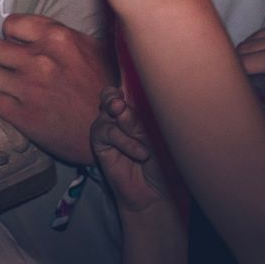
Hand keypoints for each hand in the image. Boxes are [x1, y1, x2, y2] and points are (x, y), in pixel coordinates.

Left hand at [0, 10, 114, 165]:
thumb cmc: (107, 87)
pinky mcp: (23, 114)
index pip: (15, 23)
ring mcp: (28, 87)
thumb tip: (27, 28)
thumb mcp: (92, 48)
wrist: (114, 130)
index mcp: (57, 37)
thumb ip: (60, 35)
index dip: (5, 29)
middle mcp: (38, 58)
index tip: (4, 35)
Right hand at [92, 87, 169, 214]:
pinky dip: (124, 141)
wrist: (155, 194)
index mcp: (140, 108)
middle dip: (114, 95)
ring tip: (142, 140)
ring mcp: (111, 128)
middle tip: (120, 103)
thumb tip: (121, 107)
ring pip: (108, 111)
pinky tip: (140, 153)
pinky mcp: (101, 144)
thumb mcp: (157, 140)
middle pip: (112, 93)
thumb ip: (139, 122)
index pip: (132, 87)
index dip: (128, 77)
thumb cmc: (163, 164)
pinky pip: (106, 132)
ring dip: (125, 123)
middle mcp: (122, 115)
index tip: (131, 71)